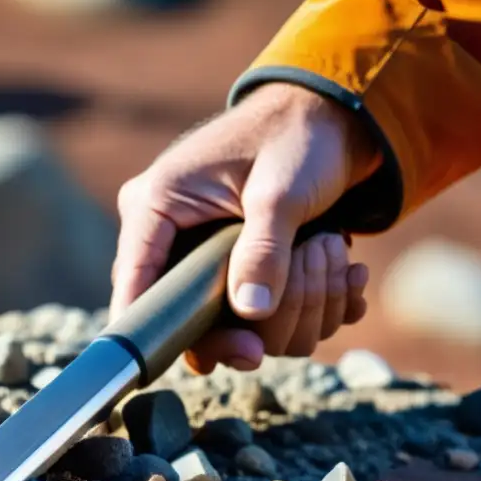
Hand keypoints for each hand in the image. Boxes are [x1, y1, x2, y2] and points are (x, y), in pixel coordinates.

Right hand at [108, 82, 381, 372]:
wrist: (331, 120)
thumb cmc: (298, 138)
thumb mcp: (282, 191)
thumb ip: (265, 250)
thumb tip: (249, 311)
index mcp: (157, 204)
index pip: (135, 279)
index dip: (151, 329)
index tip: (191, 359)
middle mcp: (166, 234)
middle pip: (176, 311)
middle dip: (228, 332)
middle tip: (259, 352)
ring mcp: (197, 252)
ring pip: (219, 317)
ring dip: (286, 313)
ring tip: (335, 264)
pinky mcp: (229, 267)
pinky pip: (250, 309)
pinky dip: (305, 305)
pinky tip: (345, 275)